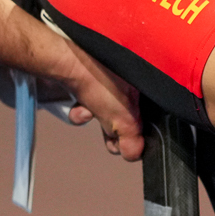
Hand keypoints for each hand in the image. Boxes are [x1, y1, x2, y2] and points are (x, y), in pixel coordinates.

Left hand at [59, 37, 142, 159]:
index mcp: (144, 88)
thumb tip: (133, 153)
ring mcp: (108, 79)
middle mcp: (130, 82)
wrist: (68, 62)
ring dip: (94, 118)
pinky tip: (78, 108)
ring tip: (87, 113)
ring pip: (103, 111)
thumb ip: (132, 140)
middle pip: (124, 116)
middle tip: (108, 139)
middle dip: (112, 129)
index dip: (136, 133)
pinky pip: (86, 102)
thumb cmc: (101, 81)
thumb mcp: (124, 119)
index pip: (146, 118)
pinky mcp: (88, 80)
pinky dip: (81, 110)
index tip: (125, 143)